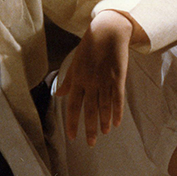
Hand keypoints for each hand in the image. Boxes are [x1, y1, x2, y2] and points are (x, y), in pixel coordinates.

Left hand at [55, 11, 134, 145]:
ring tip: (104, 133)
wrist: (108, 31)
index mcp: (77, 79)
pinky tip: (117, 122)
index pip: (73, 106)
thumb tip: (58, 94)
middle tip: (90, 144)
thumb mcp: (75, 62)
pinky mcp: (118, 78)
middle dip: (89, 128)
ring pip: (104, 106)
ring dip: (104, 121)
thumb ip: (68, 80)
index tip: (72, 136)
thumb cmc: (89, 46)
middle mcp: (90, 82)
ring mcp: (105, 81)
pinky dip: (117, 111)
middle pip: (89, 110)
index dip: (72, 122)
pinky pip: (117, 99)